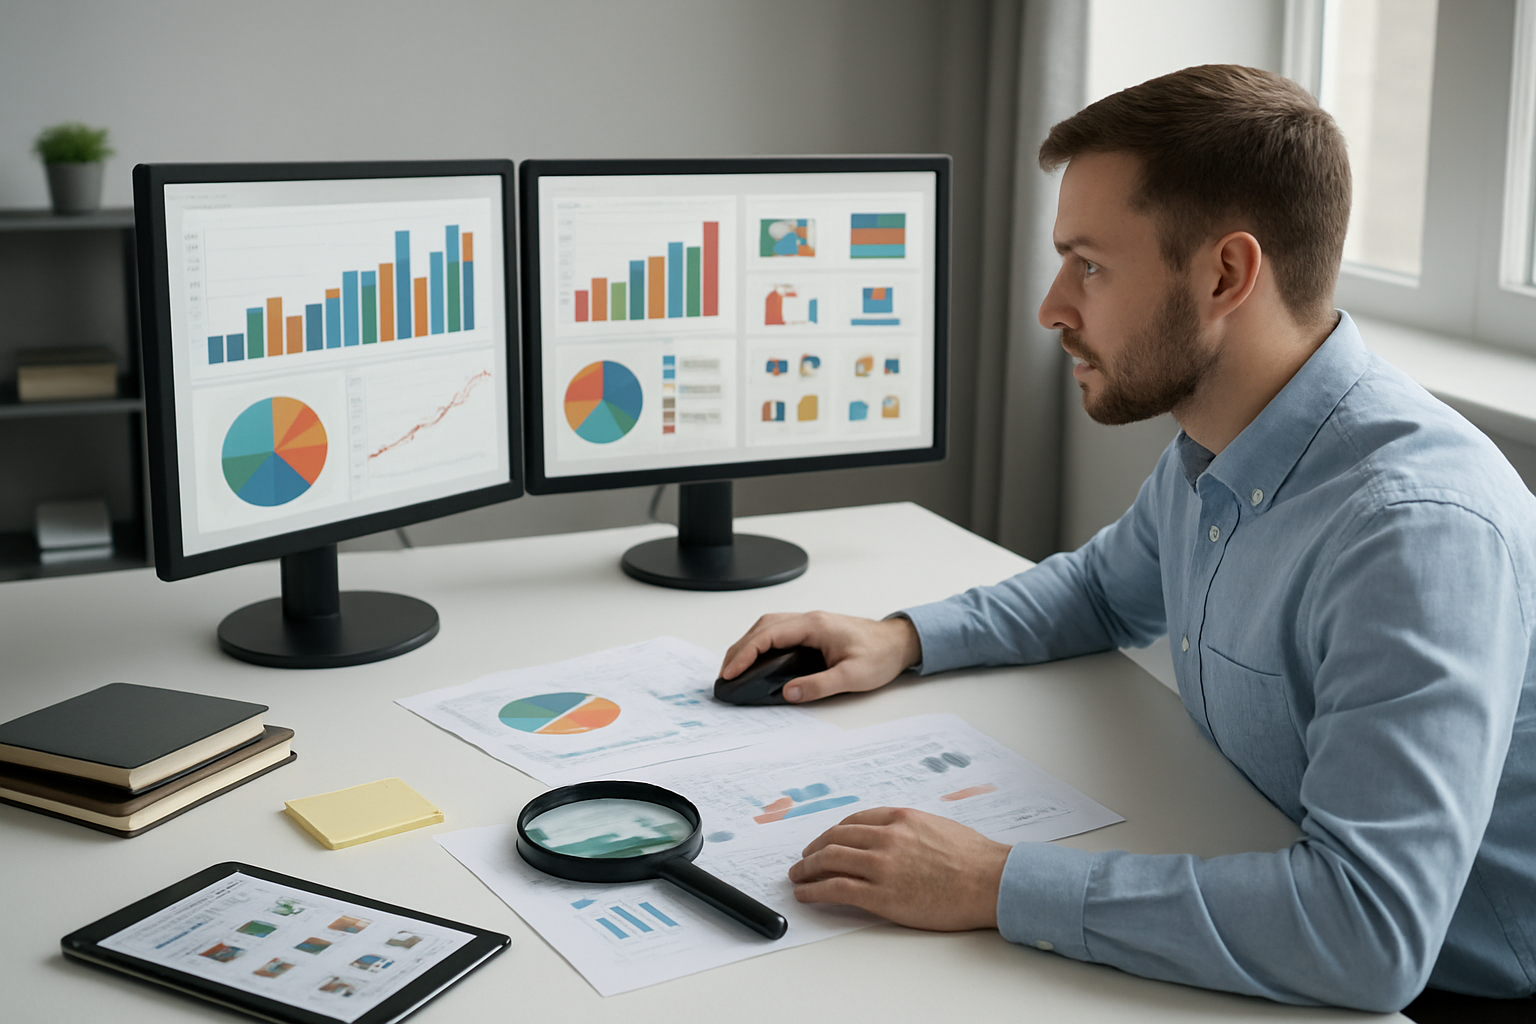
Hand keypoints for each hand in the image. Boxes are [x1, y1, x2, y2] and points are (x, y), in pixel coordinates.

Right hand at [719, 611, 921, 702]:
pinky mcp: (813, 630)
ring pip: (768, 626)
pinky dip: (761, 643)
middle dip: (739, 649)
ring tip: (735, 667)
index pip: (769, 635)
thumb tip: (789, 692)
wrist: (899, 642)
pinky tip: (758, 659)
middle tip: (725, 673)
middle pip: (762, 627)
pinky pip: (778, 631)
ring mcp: (810, 623)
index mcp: (815, 626)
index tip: (730, 672)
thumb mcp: (853, 676)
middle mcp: (809, 620)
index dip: (745, 653)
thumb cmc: (881, 655)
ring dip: (748, 644)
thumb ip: (820, 685)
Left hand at [787, 807, 1009, 930]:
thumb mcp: (938, 827)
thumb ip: (910, 830)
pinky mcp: (880, 895)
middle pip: (835, 838)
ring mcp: (882, 865)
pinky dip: (814, 890)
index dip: (833, 832)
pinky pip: (835, 889)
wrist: (990, 881)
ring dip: (807, 868)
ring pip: (829, 860)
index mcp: (901, 818)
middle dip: (814, 848)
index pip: (854, 820)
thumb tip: (894, 838)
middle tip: (803, 858)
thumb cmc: (975, 858)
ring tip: (797, 877)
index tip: (825, 840)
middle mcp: (886, 837)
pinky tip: (805, 894)